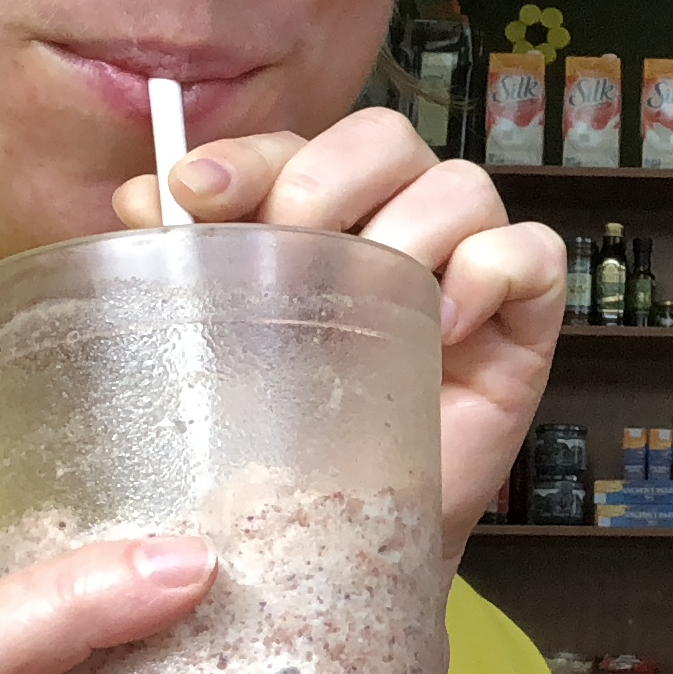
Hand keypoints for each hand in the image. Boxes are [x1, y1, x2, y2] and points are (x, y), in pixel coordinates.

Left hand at [115, 108, 566, 549]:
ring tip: (376, 302)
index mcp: (320, 214)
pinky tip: (448, 329)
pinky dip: (490, 272)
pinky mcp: (527, 314)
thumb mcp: (220, 352)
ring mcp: (468, 261)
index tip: (195, 192)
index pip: (292, 147)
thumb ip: (185, 272)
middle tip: (293, 248)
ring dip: (412, 229)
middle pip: (384, 137)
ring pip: (462, 183)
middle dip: (328, 180)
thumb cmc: (285, 437)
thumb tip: (140, 200)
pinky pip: (532, 251)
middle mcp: (396, 218)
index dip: (247, 155)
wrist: (345, 536)